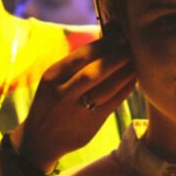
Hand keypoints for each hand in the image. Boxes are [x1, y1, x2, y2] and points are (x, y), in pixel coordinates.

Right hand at [15, 33, 135, 171]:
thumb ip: (74, 65)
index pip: (81, 55)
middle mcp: (62, 93)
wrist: (40, 139)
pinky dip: (125, 89)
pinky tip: (132, 80)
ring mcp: (76, 110)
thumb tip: (106, 39)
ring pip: (107, 88)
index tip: (118, 36)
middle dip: (117, 57)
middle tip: (131, 48)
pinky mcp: (90, 124)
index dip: (103, 44)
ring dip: (125, 73)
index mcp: (52, 77)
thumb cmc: (51, 102)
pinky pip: (113, 103)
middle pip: (95, 71)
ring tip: (135, 62)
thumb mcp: (53, 81)